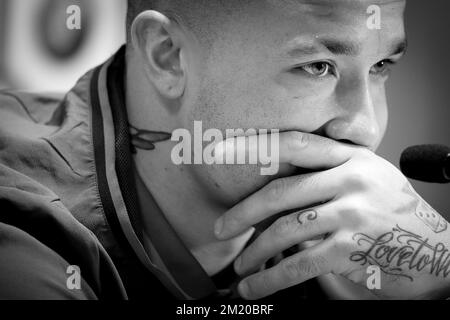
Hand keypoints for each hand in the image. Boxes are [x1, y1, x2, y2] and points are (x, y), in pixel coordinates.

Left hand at [214, 131, 449, 299]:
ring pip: (286, 230)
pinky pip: (301, 263)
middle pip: (281, 192)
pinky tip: (254, 288)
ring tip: (240, 266)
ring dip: (255, 251)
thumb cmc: (391, 211)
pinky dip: (272, 279)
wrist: (435, 250)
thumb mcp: (367, 176)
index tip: (217, 151)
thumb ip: (329, 170)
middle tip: (219, 228)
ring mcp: (353, 212)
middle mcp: (351, 179)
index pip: (293, 144)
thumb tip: (275, 181)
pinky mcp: (353, 247)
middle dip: (243, 213)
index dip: (252, 146)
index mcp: (349, 157)